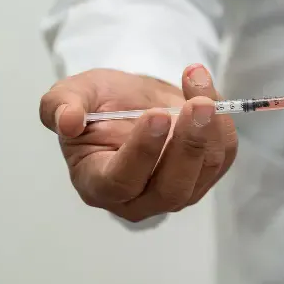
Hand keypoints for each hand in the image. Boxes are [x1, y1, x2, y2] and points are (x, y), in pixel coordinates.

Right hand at [39, 64, 237, 221]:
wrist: (134, 101)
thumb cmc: (99, 104)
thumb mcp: (71, 94)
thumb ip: (60, 106)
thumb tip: (67, 120)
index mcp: (98, 185)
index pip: (122, 182)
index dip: (141, 152)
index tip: (156, 115)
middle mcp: (140, 199)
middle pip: (171, 189)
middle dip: (188, 146)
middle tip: (198, 106)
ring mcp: (177, 191)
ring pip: (204, 171)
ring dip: (209, 128)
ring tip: (198, 85)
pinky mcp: (206, 175)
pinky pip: (222, 155)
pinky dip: (221, 122)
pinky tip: (205, 92)